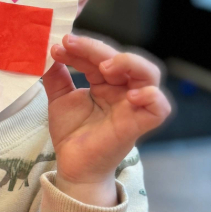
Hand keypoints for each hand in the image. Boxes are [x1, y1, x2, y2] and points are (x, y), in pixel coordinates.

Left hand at [41, 35, 170, 204]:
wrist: (73, 165)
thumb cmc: (72, 134)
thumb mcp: (59, 100)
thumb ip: (56, 78)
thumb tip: (52, 55)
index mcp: (105, 83)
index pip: (99, 57)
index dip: (81, 48)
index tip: (59, 46)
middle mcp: (122, 90)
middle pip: (123, 59)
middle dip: (98, 48)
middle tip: (72, 46)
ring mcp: (133, 106)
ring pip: (149, 75)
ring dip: (129, 63)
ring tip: (103, 66)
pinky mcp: (139, 125)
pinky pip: (159, 108)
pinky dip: (151, 97)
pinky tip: (131, 95)